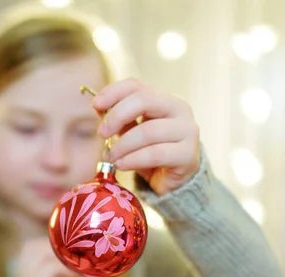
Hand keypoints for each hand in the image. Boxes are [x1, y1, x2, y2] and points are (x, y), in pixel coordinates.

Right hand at [15, 238, 76, 276]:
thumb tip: (74, 268)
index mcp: (22, 273)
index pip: (32, 247)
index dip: (52, 245)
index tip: (73, 249)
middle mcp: (20, 273)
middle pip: (34, 245)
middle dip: (56, 246)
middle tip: (79, 252)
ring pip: (42, 252)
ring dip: (63, 255)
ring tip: (82, 260)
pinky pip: (51, 267)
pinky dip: (67, 268)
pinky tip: (81, 275)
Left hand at [92, 78, 200, 195]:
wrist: (171, 181)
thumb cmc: (150, 152)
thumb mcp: (130, 132)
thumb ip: (117, 119)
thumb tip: (98, 106)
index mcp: (163, 99)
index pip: (137, 86)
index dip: (114, 92)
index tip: (95, 105)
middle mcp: (179, 109)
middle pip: (145, 100)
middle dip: (118, 115)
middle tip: (102, 133)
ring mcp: (187, 131)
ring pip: (148, 131)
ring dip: (123, 145)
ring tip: (111, 157)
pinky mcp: (188, 155)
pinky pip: (155, 154)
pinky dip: (133, 160)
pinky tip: (121, 165)